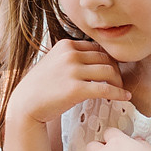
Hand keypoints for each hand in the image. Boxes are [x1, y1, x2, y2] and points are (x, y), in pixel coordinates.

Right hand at [9, 38, 128, 134]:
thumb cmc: (40, 86)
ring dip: (119, 81)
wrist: (25, 105)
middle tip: (119, 81)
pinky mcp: (75, 89)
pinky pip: (105, 89)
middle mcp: (70, 54)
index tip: (113, 69)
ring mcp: (72, 71)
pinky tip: (125, 97)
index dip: (108, 59)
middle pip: (106, 58)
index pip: (97, 48)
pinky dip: (118, 93)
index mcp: (66, 45)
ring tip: (121, 89)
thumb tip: (94, 58)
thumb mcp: (53, 62)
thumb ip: (70, 56)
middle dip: (116, 70)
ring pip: (109, 71)